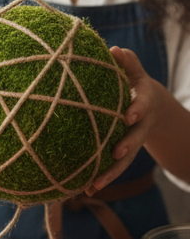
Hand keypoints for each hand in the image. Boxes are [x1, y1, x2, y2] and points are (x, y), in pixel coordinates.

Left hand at [91, 46, 164, 191]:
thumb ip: (127, 61)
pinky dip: (101, 177)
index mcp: (144, 102)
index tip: (130, 114)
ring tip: (94, 186)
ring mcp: (132, 140)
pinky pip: (112, 166)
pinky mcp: (121, 151)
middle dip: (126, 147)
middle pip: (134, 138)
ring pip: (123, 160)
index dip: (137, 109)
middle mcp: (140, 125)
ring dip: (110, 173)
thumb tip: (114, 49)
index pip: (142, 105)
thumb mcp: (135, 71)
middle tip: (116, 154)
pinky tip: (85, 189)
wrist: (151, 106)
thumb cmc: (135, 82)